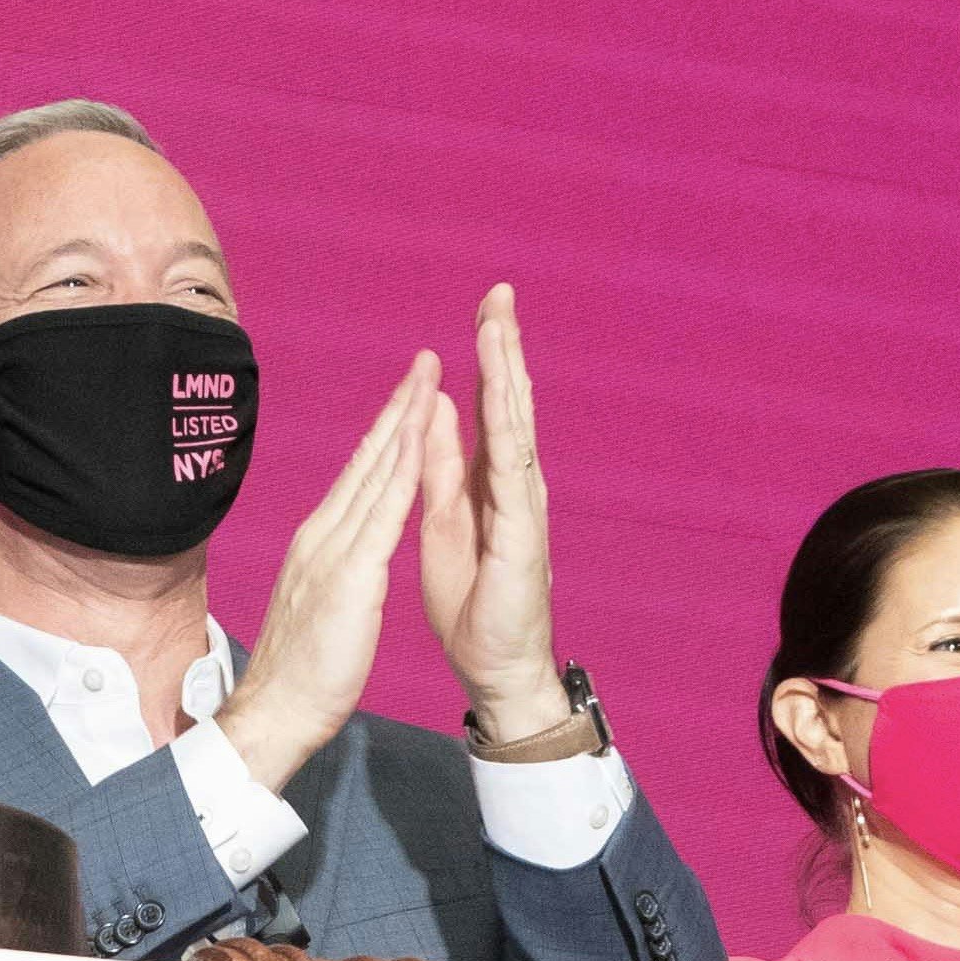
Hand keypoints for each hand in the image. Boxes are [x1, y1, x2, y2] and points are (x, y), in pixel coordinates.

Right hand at [211, 370, 437, 792]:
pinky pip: (382, 513)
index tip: (410, 395)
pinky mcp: (350, 574)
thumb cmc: (301, 672)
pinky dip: (401, 471)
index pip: (361, 477)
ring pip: (376, 473)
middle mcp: (324, 534)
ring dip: (404, 422)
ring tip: (428, 378)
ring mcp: (334, 550)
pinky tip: (419, 441)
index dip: (387, 432)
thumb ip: (335, 569)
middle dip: (399, 408)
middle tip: (425, 362)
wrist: (275, 711)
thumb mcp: (323, 604)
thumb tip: (345, 553)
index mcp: (322, 542)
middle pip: (368, 460)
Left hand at [417, 283, 570, 744]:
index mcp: (491, 482)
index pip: (489, 407)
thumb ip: (442, 468)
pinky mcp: (524, 538)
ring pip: (516, 428)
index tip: (483, 309)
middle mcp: (515, 487)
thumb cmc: (474, 601)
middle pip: (509, 404)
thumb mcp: (445, 520)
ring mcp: (525, 510)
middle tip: (499, 293)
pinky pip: (514, 477)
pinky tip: (505, 401)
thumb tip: (434, 415)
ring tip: (502, 329)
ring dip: (509, 377)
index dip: (485, 359)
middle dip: (504, 348)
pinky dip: (508, 436)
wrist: (495, 667)